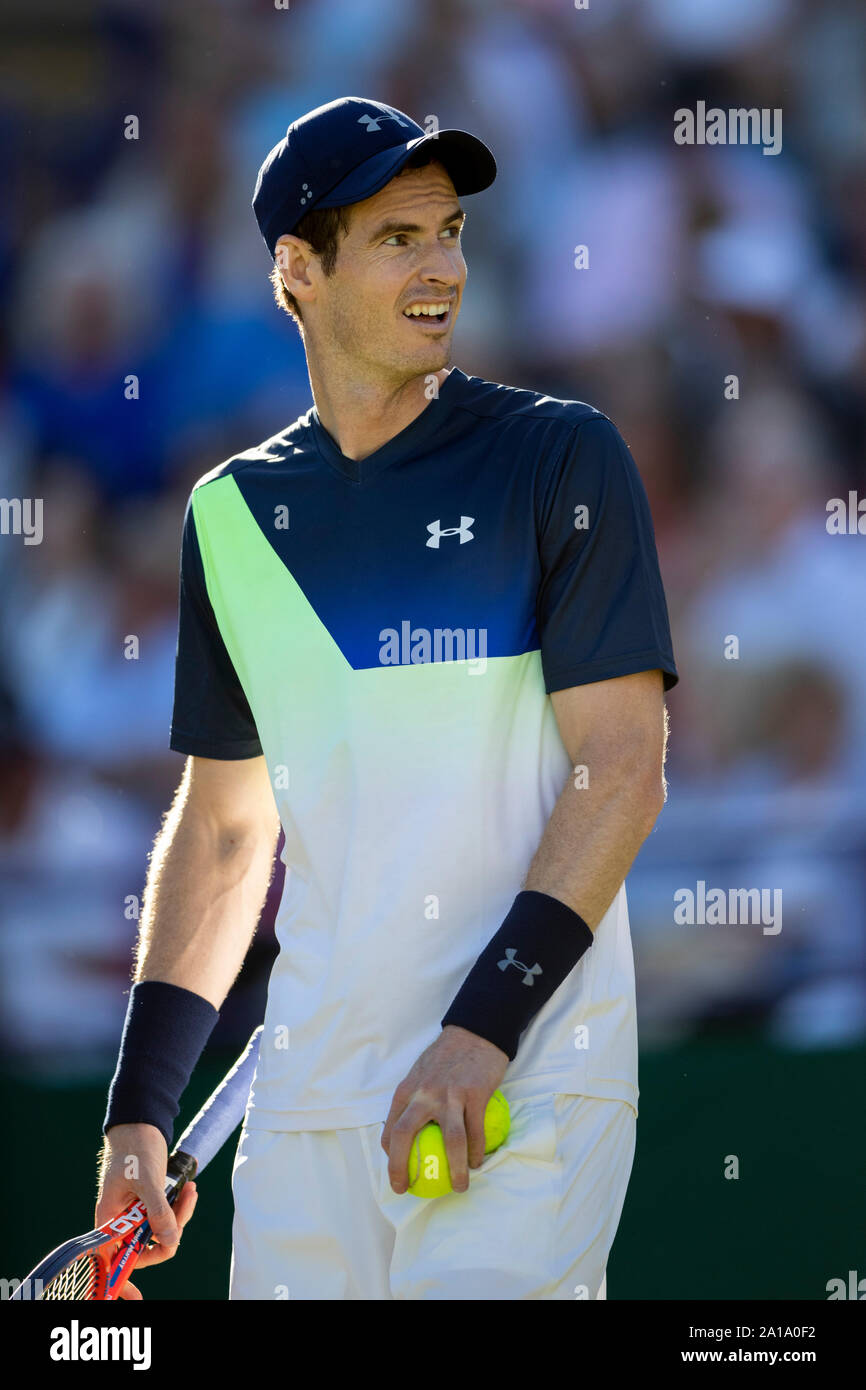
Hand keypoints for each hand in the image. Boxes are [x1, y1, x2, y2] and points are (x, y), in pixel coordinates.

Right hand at [95, 1123, 198, 1299]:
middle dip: (169, 1232)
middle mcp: (119, 1220)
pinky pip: (165, 1216)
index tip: (135, 1297)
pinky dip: (178, 1207)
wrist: (140, 1122)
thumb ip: (158, 1211)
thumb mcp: (147, 1180)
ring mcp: (134, 1213)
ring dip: (179, 1216)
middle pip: (145, 1246)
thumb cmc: (135, 1149)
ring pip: (159, 1230)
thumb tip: (170, 1240)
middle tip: (185, 1204)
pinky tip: (188, 1190)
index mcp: (108, 1219)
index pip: (111, 1258)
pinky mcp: (148, 1203)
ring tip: (190, 1191)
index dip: (121, 1280)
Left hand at [381, 1025, 508, 1194]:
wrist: (475, 1033)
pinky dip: (477, 1151)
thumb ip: (413, 1100)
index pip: (390, 1127)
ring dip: (454, 1169)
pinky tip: (477, 1163)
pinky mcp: (475, 1095)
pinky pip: (476, 1131)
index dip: (389, 1155)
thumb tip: (408, 1133)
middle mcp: (424, 1093)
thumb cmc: (447, 1058)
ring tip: (458, 1187)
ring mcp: (450, 1094)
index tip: (397, 1171)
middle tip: (406, 1188)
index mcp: (408, 1090)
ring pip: (451, 1140)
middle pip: (405, 1135)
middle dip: (400, 1167)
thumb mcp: (420, 1074)